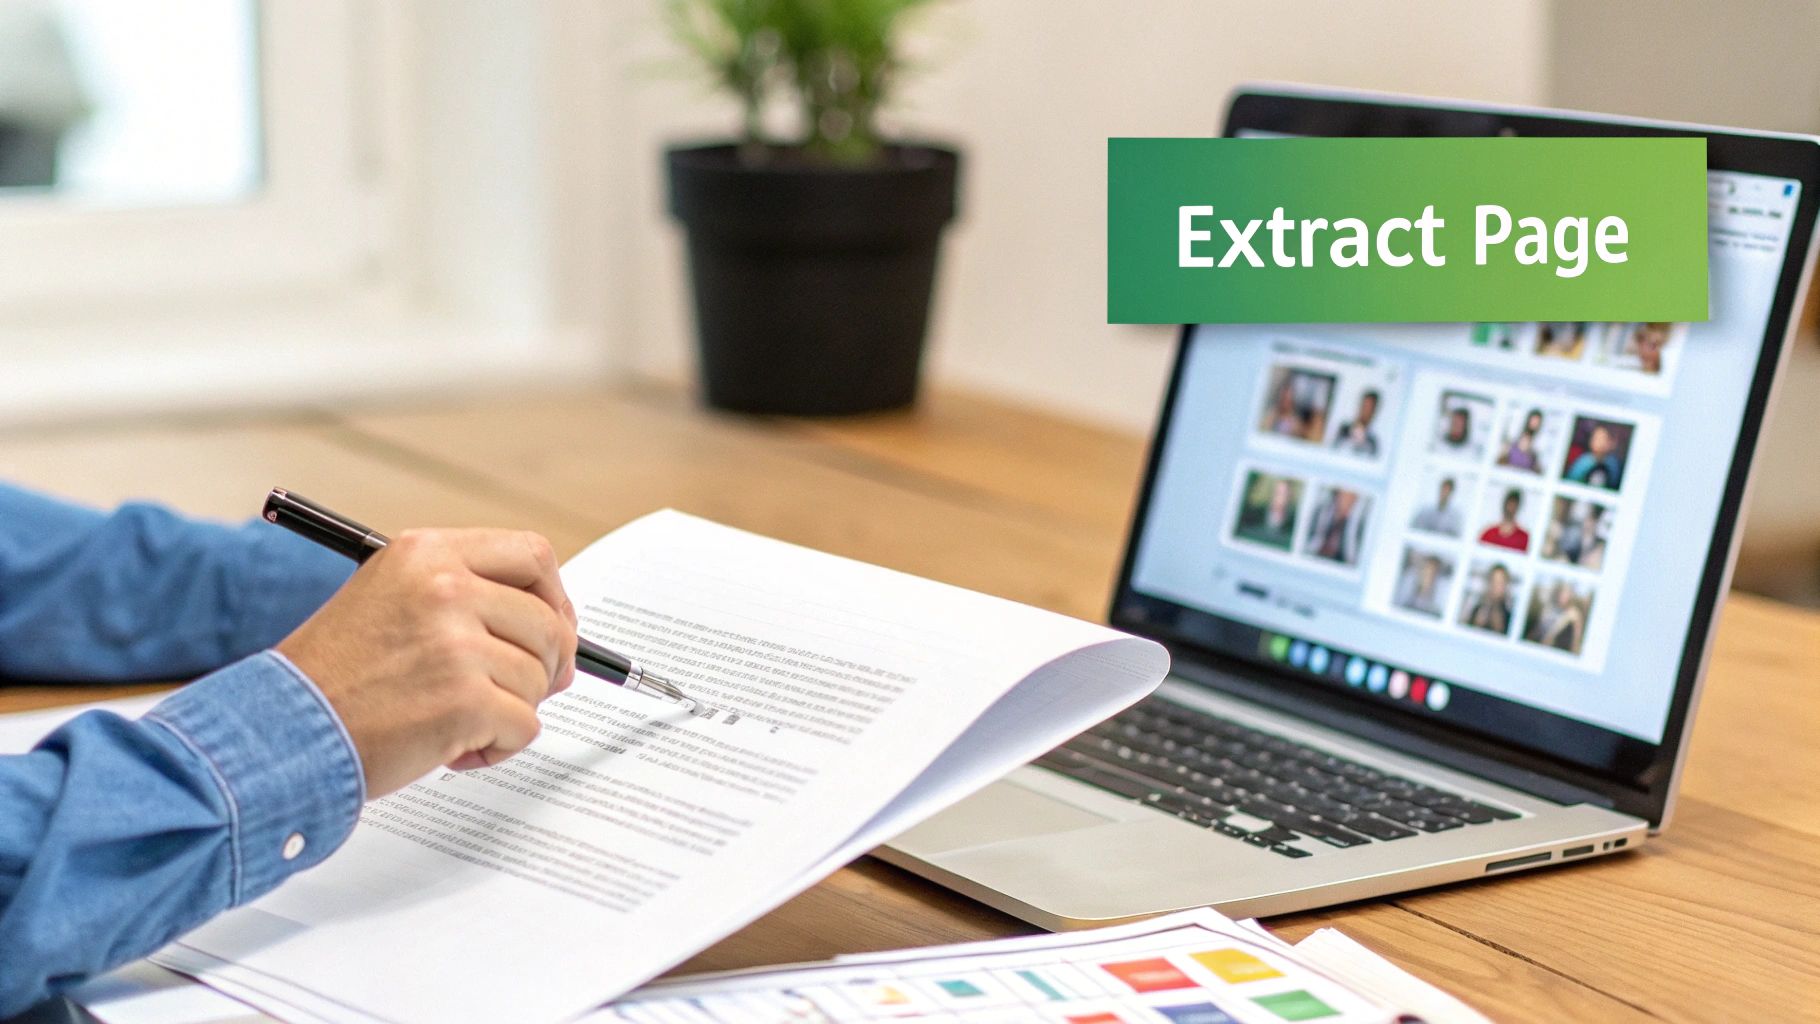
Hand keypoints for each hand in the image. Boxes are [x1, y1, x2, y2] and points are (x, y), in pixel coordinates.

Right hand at [278, 529, 577, 795]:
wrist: (280, 730)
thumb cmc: (338, 676)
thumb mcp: (393, 599)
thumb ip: (466, 596)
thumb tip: (556, 630)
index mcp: (427, 553)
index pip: (533, 556)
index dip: (555, 598)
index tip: (552, 629)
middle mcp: (445, 588)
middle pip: (549, 623)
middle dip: (543, 667)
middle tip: (515, 694)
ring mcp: (456, 644)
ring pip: (539, 680)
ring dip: (509, 712)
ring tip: (455, 722)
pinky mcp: (464, 701)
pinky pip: (524, 727)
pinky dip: (498, 748)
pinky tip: (453, 750)